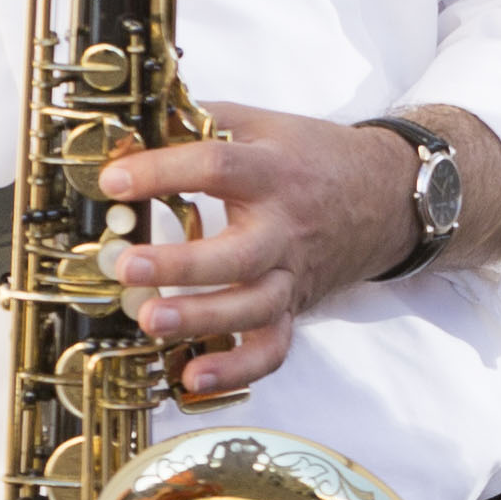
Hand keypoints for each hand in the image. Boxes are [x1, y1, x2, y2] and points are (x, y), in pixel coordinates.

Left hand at [94, 103, 419, 397]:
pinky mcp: (294, 309)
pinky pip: (271, 349)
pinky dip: (236, 369)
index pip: (217, 167)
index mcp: (273, 172)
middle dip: (181, 265)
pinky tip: (192, 378)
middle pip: (238, 254)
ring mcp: (292, 274)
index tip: (114, 180)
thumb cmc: (312, 159)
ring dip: (201, 319)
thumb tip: (131, 125)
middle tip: (128, 267)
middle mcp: (285, 229)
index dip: (163, 172)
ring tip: (151, 321)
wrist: (386, 196)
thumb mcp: (262, 124)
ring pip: (253, 308)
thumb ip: (201, 122)